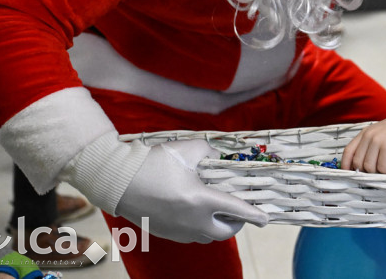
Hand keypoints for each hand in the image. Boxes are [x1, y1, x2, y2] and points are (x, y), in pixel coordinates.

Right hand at [117, 140, 268, 242]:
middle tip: (238, 210)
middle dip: (237, 223)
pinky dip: (201, 228)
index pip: (237, 210)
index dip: (255, 215)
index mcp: (201, 200)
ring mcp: (178, 230)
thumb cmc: (153, 162)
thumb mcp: (188, 148)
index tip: (266, 219)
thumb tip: (221, 156)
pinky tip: (198, 213)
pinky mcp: (167, 233)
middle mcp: (192, 220)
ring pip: (208, 237)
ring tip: (218, 211)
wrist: (118, 180)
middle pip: (225, 231)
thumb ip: (210, 151)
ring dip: (218, 227)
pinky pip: (192, 237)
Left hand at [341, 113, 385, 173]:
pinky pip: (381, 168)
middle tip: (377, 171)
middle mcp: (368, 136)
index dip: (346, 164)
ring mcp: (377, 142)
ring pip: (368, 167)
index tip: (348, 172)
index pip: (348, 151)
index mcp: (365, 132)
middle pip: (357, 162)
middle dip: (366, 171)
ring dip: (379, 172)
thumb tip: (365, 165)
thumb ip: (371, 145)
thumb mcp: (382, 133)